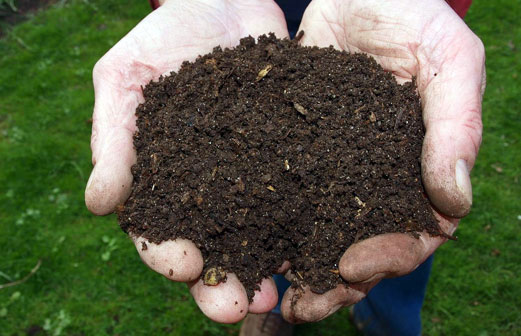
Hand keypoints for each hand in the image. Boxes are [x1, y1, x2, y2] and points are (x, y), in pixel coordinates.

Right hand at [84, 0, 288, 322]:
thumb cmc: (165, 36)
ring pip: (256, 235)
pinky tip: (316, 246)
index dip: (167, 254)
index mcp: (162, 178)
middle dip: (221, 283)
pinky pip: (297, 197)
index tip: (185, 266)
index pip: (157, 230)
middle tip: (237, 308)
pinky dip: (304, 226)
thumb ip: (112, 138)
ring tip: (279, 296)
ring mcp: (250, 175)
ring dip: (265, 269)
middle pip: (211, 247)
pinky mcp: (287, 157)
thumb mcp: (125, 78)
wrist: (224, 1)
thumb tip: (98, 204)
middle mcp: (207, 187)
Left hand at [281, 0, 484, 322]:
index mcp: (416, 168)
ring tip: (266, 293)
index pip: (414, 232)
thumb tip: (455, 201)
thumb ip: (457, 124)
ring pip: (316, 231)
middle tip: (303, 306)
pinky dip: (262, 223)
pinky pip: (277, 194)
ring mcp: (330, 168)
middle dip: (334, 281)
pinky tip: (240, 243)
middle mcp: (372, 178)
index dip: (389, 256)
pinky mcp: (291, 151)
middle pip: (359, 246)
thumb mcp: (447, 56)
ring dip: (294, 267)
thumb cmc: (409, 14)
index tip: (353, 264)